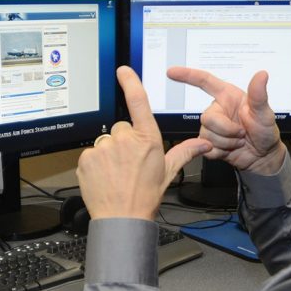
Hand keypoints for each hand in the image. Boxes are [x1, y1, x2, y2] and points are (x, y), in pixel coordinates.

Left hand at [77, 66, 210, 219]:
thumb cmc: (145, 197)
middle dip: (124, 141)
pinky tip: (104, 177)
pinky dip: (96, 164)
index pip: (138, 102)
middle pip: (121, 128)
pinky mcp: (87, 158)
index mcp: (146, 139)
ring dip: (109, 153)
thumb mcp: (168, 172)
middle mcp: (124, 139)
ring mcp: (104, 148)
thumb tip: (204, 143)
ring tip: (116, 174)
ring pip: (106, 142)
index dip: (130, 82)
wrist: (122, 219)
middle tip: (129, 164)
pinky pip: (90, 154)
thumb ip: (184, 151)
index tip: (123, 71)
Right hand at [167, 67, 285, 174]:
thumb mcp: (265, 113)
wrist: (263, 157)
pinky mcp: (209, 143)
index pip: (205, 82)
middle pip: (206, 118)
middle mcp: (218, 110)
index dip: (187, 75)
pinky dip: (221, 152)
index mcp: (228, 96)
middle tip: (242, 133)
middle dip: (226, 130)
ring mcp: (213, 127)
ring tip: (238, 141)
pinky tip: (231, 149)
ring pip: (206, 135)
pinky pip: (206, 148)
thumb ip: (259, 95)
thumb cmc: (265, 131)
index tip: (172, 72)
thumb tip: (262, 75)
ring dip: (226, 142)